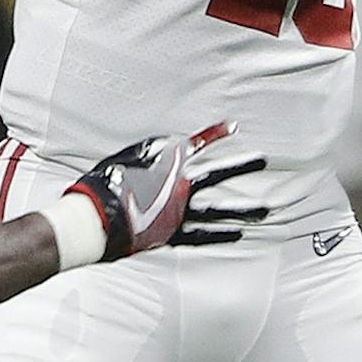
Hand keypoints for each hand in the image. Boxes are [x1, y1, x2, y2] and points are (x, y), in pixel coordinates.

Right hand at [67, 123, 269, 261]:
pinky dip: (221, 234)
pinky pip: (202, 235)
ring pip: (218, 210)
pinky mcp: (172, 235)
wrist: (96, 217)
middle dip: (241, 166)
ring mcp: (179, 212)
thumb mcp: (129, 157)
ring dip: (243, 209)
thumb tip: (172, 147)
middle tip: (263, 160)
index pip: (197, 144)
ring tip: (266, 210)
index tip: (232, 126)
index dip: (214, 134)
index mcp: (167, 165)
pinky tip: (239, 234)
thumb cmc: (106, 184)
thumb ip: (154, 153)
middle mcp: (179, 186)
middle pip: (217, 174)